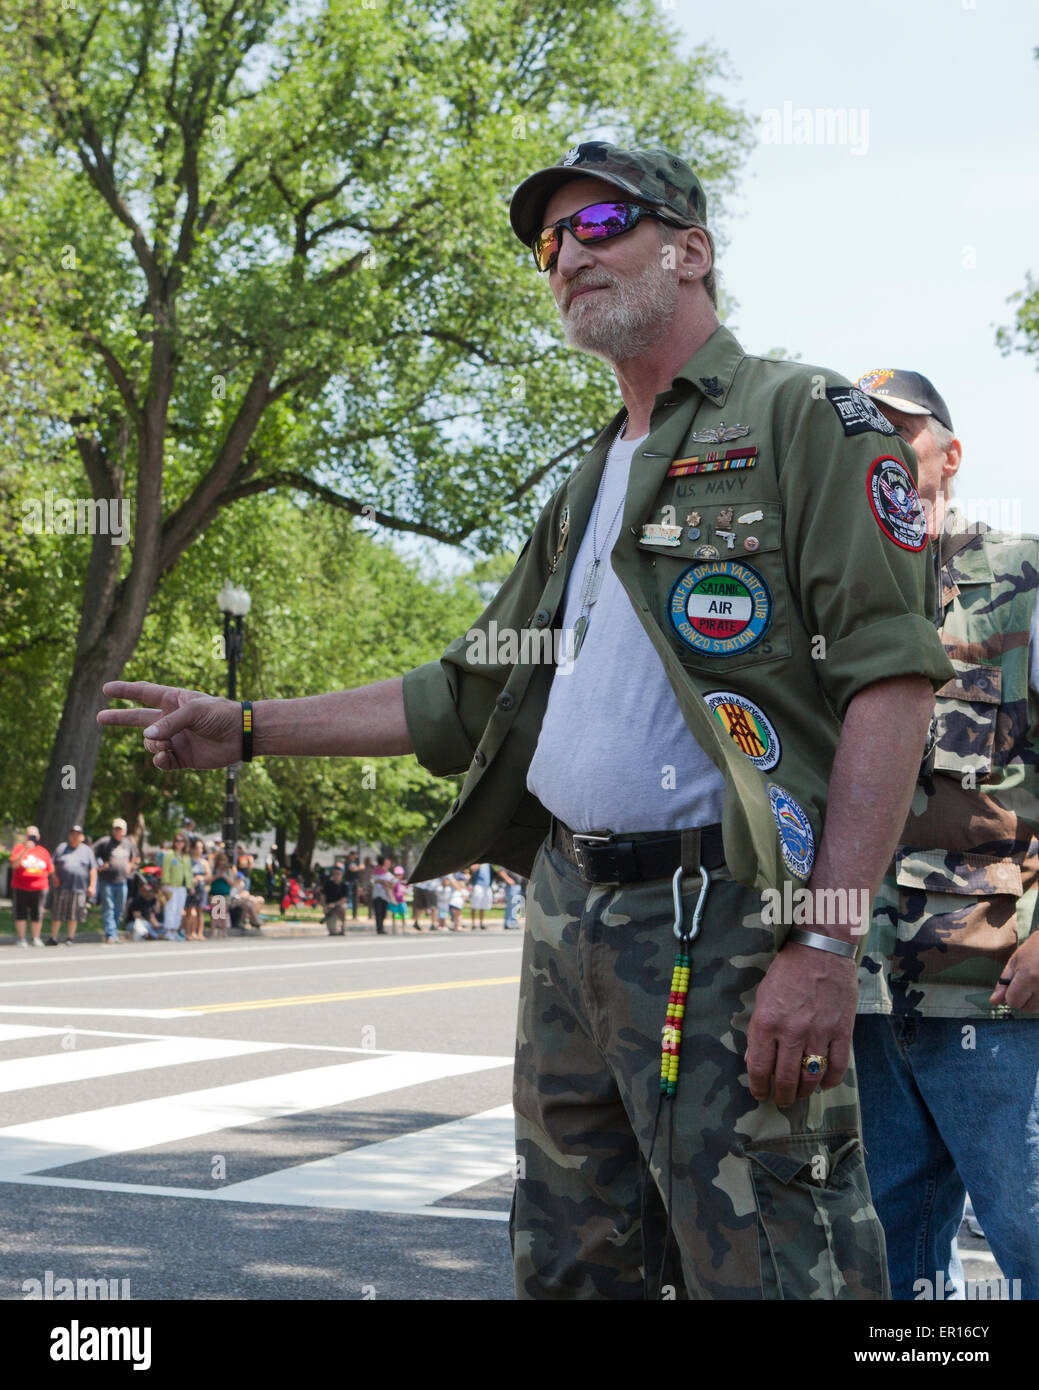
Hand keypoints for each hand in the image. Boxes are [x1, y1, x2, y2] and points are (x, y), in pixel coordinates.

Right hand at [98, 681, 241, 770]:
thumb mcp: (193, 711)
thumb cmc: (221, 715)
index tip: (106, 688)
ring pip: (149, 744)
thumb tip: (145, 738)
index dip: (124, 690)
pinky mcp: (182, 757)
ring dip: (153, 745)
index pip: (143, 693)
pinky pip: (161, 761)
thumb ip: (168, 724)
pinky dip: (159, 760)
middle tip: (99, 717)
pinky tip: (165, 756)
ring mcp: (175, 739)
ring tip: (167, 745)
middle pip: (138, 718)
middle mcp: (171, 719)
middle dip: (119, 718)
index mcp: (173, 700)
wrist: (242, 735)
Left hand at [745, 943, 858, 1107]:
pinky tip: (824, 1083)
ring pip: (811, 1077)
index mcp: (767, 1023)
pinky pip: (838, 1066)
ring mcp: (819, 1033)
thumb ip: (758, 1030)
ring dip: (804, 1092)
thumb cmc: (787, 972)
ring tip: (800, 1094)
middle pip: (786, 1078)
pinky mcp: (842, 1031)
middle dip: (782, 1096)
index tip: (760, 1094)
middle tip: (782, 1101)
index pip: (759, 1067)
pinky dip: (830, 1080)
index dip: (758, 1086)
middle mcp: (791, 1032)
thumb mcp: (762, 997)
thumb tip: (754, 1060)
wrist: (821, 950)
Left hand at [990, 934, 1038, 1013]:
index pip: (1013, 1002)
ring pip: (1038, 1008)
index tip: (1015, 984)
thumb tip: (993, 1002)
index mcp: (1028, 977)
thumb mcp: (1015, 961)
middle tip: (1029, 982)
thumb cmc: (1035, 948)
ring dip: (1036, 1000)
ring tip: (1037, 981)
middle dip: (1025, 999)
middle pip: (1027, 1009)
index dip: (1011, 995)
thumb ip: (1004, 983)